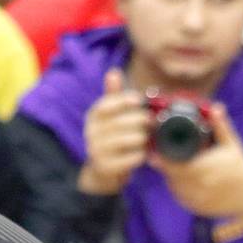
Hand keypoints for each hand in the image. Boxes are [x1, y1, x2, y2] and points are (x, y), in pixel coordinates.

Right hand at [79, 68, 150, 194]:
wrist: (102, 171)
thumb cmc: (111, 139)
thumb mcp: (110, 116)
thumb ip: (113, 96)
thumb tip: (113, 71)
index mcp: (93, 115)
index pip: (108, 103)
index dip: (125, 100)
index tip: (140, 100)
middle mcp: (91, 131)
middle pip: (123, 122)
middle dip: (141, 121)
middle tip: (151, 122)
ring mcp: (96, 149)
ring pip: (129, 139)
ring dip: (143, 138)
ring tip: (147, 138)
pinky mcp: (106, 166)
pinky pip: (131, 158)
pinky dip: (141, 155)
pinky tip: (143, 154)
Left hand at [152, 103, 242, 219]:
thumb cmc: (241, 166)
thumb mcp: (232, 144)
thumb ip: (221, 126)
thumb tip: (216, 107)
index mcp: (203, 168)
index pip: (172, 165)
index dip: (162, 159)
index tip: (157, 153)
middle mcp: (199, 186)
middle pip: (171, 177)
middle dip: (167, 168)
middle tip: (163, 159)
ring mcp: (199, 199)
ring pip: (176, 189)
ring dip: (172, 180)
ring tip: (176, 170)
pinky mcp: (201, 209)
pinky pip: (183, 200)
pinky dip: (181, 191)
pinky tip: (184, 183)